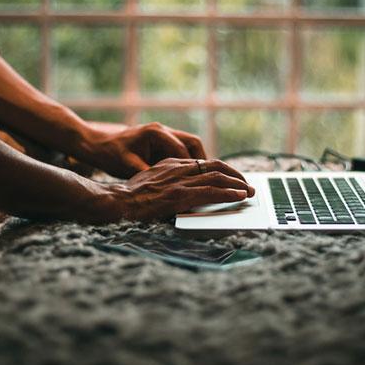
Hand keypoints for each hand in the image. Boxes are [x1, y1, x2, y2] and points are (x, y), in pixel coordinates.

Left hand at [79, 122, 206, 178]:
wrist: (98, 145)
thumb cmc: (110, 155)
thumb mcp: (128, 167)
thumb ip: (150, 174)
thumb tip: (168, 188)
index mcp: (156, 133)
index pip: (183, 150)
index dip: (192, 168)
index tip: (198, 183)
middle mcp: (163, 130)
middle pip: (193, 143)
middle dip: (202, 162)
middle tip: (206, 180)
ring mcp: (164, 134)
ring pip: (190, 146)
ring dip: (196, 162)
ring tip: (199, 181)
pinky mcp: (162, 141)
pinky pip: (181, 150)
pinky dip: (186, 163)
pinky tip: (187, 178)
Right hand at [103, 158, 255, 220]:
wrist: (115, 201)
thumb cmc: (127, 196)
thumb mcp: (149, 181)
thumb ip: (166, 181)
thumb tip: (181, 190)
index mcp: (171, 164)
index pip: (203, 162)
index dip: (221, 169)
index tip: (232, 177)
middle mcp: (178, 168)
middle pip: (214, 165)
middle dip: (234, 174)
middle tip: (247, 184)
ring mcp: (179, 182)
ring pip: (216, 177)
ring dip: (237, 184)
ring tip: (249, 191)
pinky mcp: (180, 196)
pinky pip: (210, 192)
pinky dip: (229, 193)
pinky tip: (239, 196)